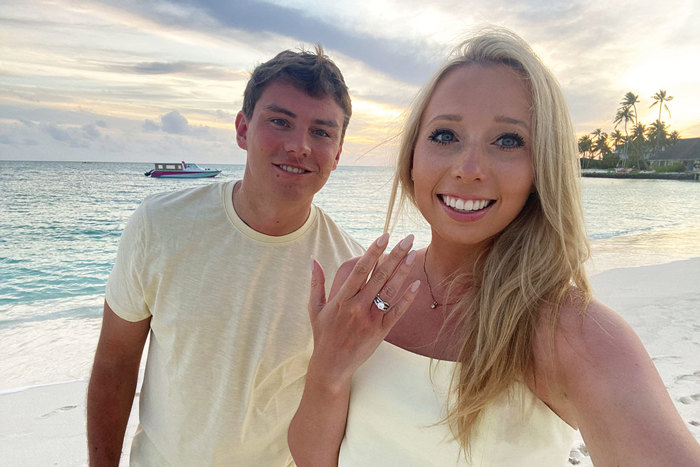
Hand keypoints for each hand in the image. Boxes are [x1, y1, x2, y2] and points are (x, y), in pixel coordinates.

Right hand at [306, 233, 419, 388]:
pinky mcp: (381, 332)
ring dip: (403, 271)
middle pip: (380, 276)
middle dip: (395, 255)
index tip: (384, 236)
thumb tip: (314, 260)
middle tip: (407, 238)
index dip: (373, 252)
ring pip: (390, 291)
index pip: (360, 270)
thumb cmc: (323, 335)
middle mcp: (357, 308)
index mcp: (342, 300)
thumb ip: (316, 283)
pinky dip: (407, 298)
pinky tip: (416, 283)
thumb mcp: (315, 308)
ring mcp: (370, 320)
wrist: (332, 366)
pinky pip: (397, 312)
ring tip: (413, 254)